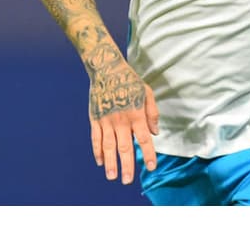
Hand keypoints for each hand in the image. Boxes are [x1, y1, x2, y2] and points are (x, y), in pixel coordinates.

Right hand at [88, 62, 159, 184]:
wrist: (106, 69)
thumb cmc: (129, 80)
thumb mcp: (147, 92)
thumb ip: (152, 113)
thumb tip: (154, 133)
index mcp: (136, 114)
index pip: (144, 139)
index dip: (148, 154)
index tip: (151, 167)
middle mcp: (121, 120)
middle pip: (124, 147)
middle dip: (127, 166)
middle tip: (127, 180)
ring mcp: (106, 120)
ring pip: (108, 146)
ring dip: (110, 163)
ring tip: (112, 176)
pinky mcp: (95, 118)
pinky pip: (96, 138)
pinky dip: (97, 151)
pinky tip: (100, 162)